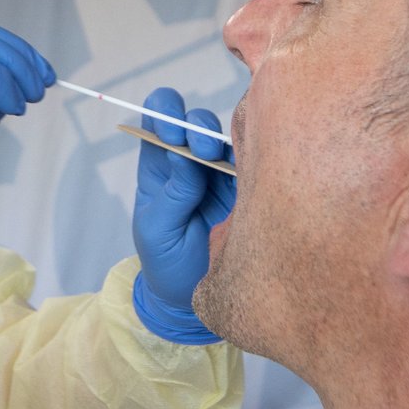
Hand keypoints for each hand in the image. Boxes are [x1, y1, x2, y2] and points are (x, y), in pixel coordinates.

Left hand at [131, 87, 234, 343]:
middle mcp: (190, 162)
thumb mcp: (157, 230)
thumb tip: (182, 155)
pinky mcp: (247, 188)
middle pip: (195, 122)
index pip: (156, 119)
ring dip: (220, 141)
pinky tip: (246, 163)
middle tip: (198, 147)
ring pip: (225, 138)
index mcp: (159, 166)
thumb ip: (171, 193)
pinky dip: (250, 156)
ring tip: (214, 156)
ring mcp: (220, 174)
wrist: (193, 296)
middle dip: (196, 126)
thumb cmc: (166, 261)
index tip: (169, 130)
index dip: (162, 112)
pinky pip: (252, 163)